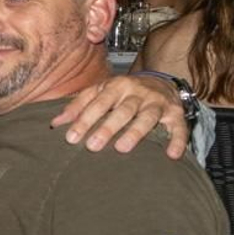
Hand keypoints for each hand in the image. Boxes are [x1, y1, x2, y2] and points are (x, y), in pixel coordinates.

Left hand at [52, 75, 188, 158]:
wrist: (160, 80)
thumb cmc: (122, 91)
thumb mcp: (99, 91)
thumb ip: (78, 106)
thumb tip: (55, 123)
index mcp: (116, 86)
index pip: (98, 103)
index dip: (85, 120)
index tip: (71, 138)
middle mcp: (138, 93)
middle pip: (122, 110)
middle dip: (107, 128)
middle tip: (93, 146)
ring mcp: (158, 103)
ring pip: (147, 117)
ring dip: (135, 132)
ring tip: (122, 148)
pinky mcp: (176, 114)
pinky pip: (178, 127)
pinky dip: (177, 140)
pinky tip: (172, 154)